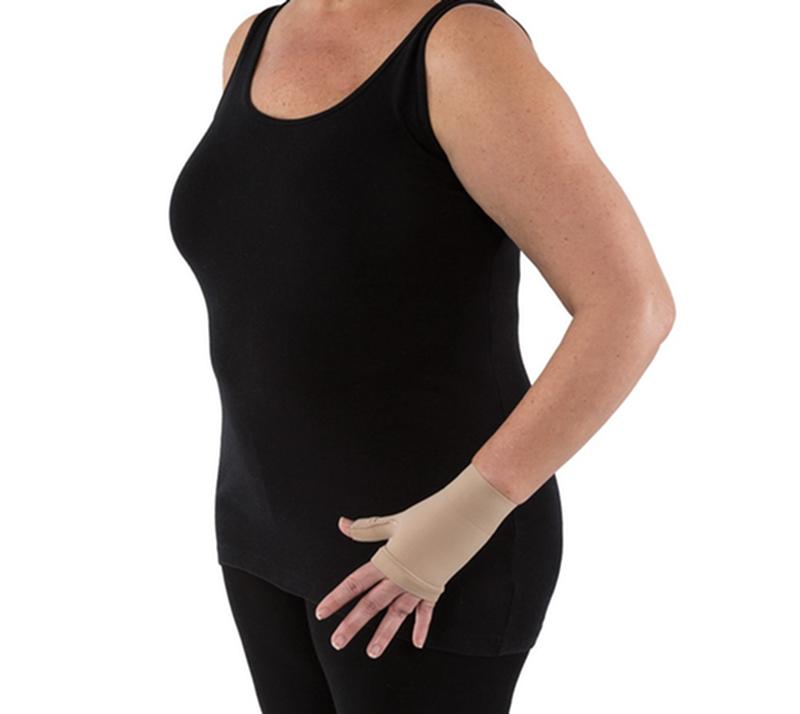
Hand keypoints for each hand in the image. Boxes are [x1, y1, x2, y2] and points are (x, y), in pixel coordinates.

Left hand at [314, 516, 434, 657]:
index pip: (355, 584)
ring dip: (383, 634)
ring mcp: (418, 585)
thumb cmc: (428, 515)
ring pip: (396, 615)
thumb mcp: (394, 521)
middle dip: (353, 624)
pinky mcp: (435, 587)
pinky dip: (422, 627)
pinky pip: (426, 611)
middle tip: (337, 641)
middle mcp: (399, 577)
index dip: (336, 599)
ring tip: (371, 652)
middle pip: (371, 604)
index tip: (321, 613)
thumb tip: (342, 524)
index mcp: (386, 560)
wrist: (463, 518)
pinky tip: (416, 643)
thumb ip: (367, 528)